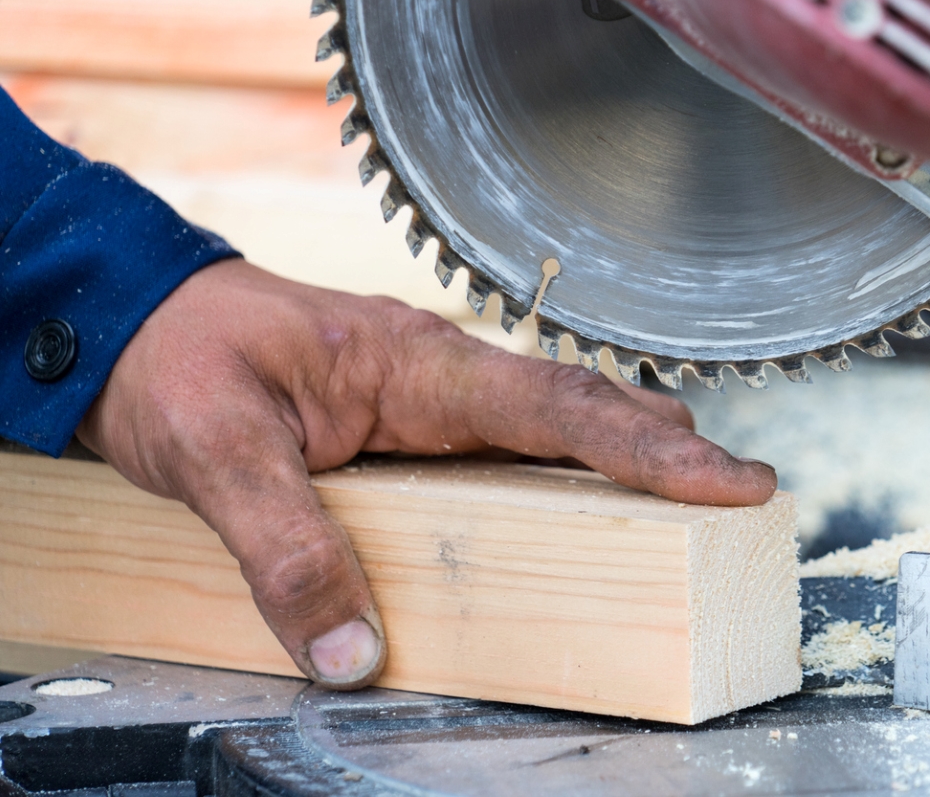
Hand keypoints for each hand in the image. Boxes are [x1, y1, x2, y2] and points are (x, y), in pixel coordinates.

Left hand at [75, 258, 776, 688]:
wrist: (135, 326)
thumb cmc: (178, 363)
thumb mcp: (218, 454)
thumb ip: (286, 548)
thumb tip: (352, 652)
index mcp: (415, 365)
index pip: (557, 403)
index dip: (650, 445)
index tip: (731, 477)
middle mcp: (440, 375)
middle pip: (580, 406)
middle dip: (666, 447)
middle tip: (743, 496)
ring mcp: (432, 397)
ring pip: (554, 422)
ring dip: (626, 453)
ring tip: (692, 496)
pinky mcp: (414, 422)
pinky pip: (510, 444)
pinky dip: (567, 467)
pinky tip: (583, 498)